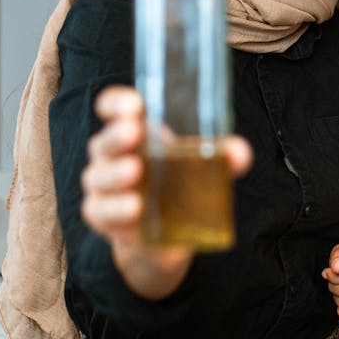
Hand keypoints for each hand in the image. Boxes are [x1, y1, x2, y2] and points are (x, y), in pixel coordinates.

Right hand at [81, 85, 251, 298]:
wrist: (163, 236)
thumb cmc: (176, 184)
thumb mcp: (200, 166)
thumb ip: (222, 156)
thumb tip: (240, 154)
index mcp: (132, 130)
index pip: (113, 107)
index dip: (116, 102)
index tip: (134, 104)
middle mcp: (110, 155)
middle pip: (104, 141)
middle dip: (117, 136)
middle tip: (133, 134)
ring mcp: (102, 186)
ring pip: (99, 177)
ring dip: (115, 175)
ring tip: (134, 173)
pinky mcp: (102, 217)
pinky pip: (101, 212)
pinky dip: (116, 211)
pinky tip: (132, 212)